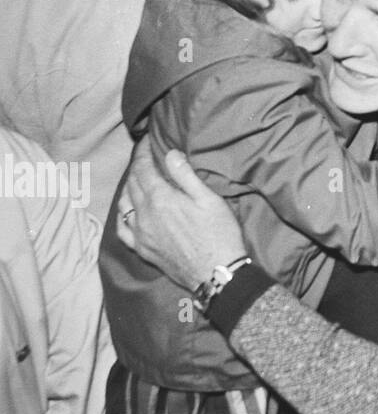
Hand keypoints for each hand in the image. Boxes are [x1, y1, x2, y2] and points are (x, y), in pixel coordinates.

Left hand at [115, 140, 247, 292]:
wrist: (216, 273)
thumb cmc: (219, 233)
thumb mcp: (209, 199)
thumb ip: (185, 176)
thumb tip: (169, 153)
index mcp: (161, 199)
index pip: (143, 168)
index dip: (142, 152)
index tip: (146, 140)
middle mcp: (144, 215)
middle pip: (132, 183)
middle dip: (136, 166)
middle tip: (144, 156)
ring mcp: (140, 234)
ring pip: (123, 204)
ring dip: (128, 187)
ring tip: (137, 179)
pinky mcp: (142, 249)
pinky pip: (122, 228)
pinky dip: (123, 214)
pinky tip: (129, 210)